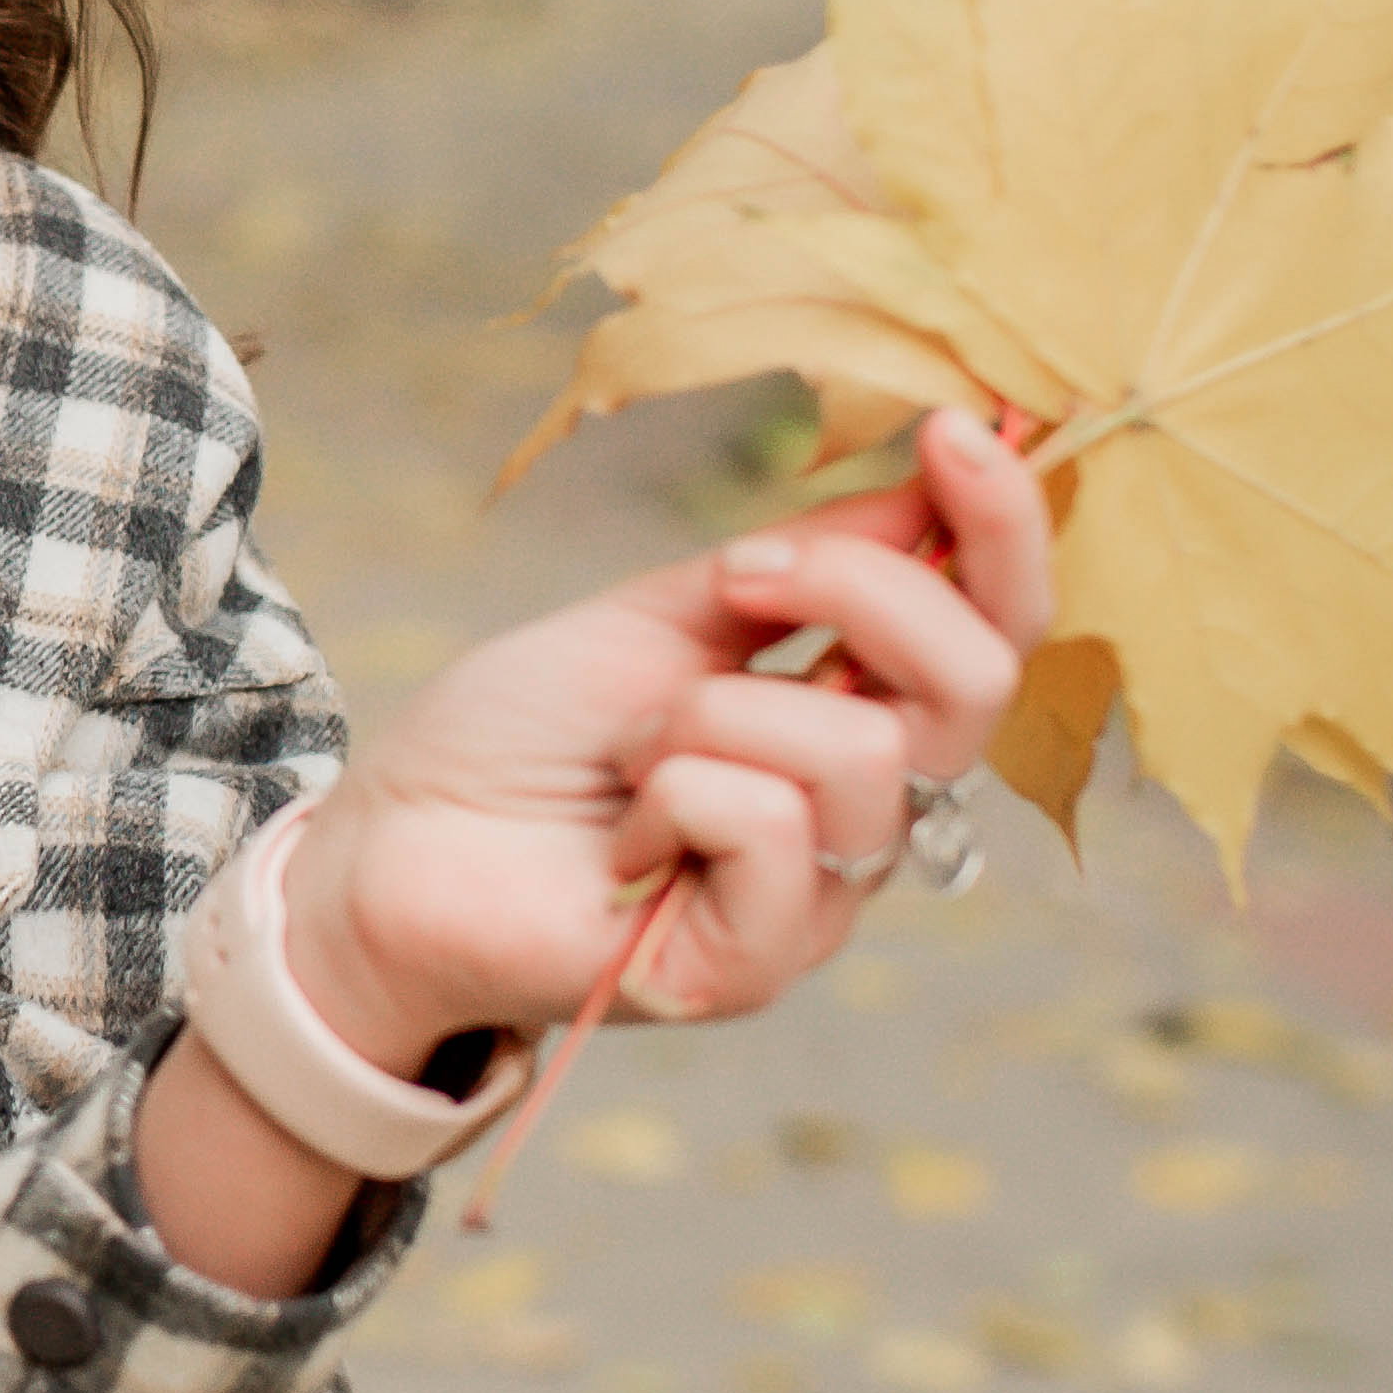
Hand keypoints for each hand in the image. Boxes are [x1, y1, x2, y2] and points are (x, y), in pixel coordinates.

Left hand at [279, 411, 1050, 1065]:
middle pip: (974, 688)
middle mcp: (862, 818)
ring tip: (632, 751)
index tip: (957, 429)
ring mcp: (819, 901)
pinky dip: (674, 793)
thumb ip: (804, 566)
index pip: (995, 633)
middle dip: (864, 593)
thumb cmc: (516, 740)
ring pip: (861, 753)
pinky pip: (772, 825)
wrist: (390, 846)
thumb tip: (933, 482)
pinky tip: (619, 833)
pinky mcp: (753, 964)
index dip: (1002, 530)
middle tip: (738, 579)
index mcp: (855, 723)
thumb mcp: (665, 616)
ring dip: (715, 713)